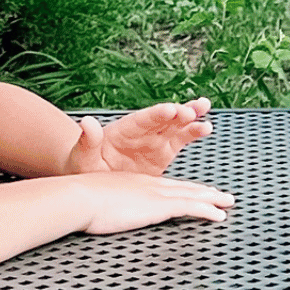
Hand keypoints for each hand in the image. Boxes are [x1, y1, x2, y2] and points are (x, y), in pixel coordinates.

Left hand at [65, 100, 213, 176]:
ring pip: (176, 125)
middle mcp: (143, 131)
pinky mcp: (164, 153)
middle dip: (180, 112)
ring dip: (191, 117)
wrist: (94, 181)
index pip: (143, 119)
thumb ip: (87, 139)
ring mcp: (155, 141)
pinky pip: (181, 140)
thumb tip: (87, 122)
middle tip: (195, 109)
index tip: (170, 109)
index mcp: (124, 129)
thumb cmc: (86, 165)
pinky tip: (206, 127)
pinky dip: (193, 133)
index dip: (157, 114)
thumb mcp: (83, 155)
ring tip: (205, 109)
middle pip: (164, 118)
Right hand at [74, 171, 233, 234]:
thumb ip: (106, 206)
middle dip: (205, 191)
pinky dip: (207, 211)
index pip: (166, 186)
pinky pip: (190, 207)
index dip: (184, 188)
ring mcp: (155, 194)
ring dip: (213, 200)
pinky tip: (219, 216)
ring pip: (192, 195)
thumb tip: (104, 214)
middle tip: (221, 195)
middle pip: (184, 188)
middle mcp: (148, 185)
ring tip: (228, 203)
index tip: (196, 191)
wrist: (76, 197)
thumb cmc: (78, 202)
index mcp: (134, 183)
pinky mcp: (158, 205)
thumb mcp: (94, 200)